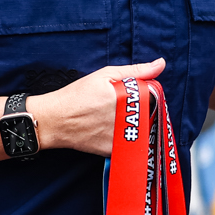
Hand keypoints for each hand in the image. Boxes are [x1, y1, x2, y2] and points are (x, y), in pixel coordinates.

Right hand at [25, 60, 165, 157]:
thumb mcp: (105, 75)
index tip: (134, 96)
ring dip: (137, 125)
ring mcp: (121, 137)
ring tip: (113, 119)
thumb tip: (161, 63)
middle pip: (150, 115)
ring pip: (143, 131)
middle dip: (143, 110)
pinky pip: (131, 144)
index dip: (147, 96)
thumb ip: (136, 71)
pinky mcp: (115, 150)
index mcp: (129, 99)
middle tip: (121, 108)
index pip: (155, 98)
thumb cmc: (77, 95)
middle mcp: (127, 119)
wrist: (54, 121)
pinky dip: (127, 138)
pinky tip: (111, 130)